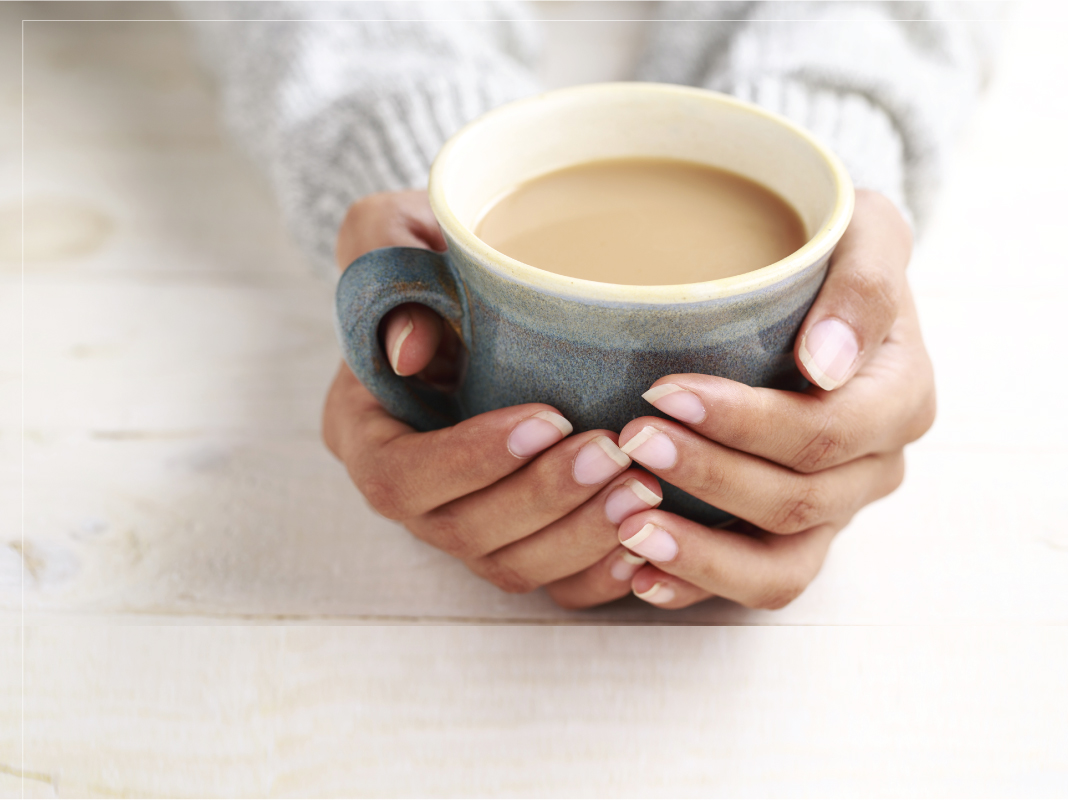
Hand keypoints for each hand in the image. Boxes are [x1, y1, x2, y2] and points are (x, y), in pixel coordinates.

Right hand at [324, 191, 664, 606]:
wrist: (481, 294)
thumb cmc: (434, 259)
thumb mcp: (394, 231)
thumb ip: (382, 255)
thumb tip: (407, 350)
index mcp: (364, 428)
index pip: (399, 475)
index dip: (470, 460)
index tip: (546, 418)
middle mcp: (409, 491)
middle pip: (461, 531)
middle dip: (542, 500)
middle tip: (614, 453)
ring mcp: (462, 522)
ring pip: (511, 565)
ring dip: (580, 537)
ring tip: (644, 491)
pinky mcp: (514, 539)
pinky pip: (550, 584)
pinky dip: (596, 573)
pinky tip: (645, 541)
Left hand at [613, 190, 935, 609]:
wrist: (823, 288)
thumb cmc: (834, 251)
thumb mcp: (864, 232)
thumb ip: (864, 284)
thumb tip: (827, 364)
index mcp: (901, 397)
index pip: (825, 432)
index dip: (745, 423)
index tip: (663, 391)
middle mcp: (875, 466)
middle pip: (796, 500)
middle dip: (708, 477)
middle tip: (631, 442)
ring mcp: (836, 509)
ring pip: (782, 566)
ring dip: (702, 555)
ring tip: (629, 529)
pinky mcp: (794, 535)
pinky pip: (758, 582)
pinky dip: (699, 585)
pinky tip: (638, 572)